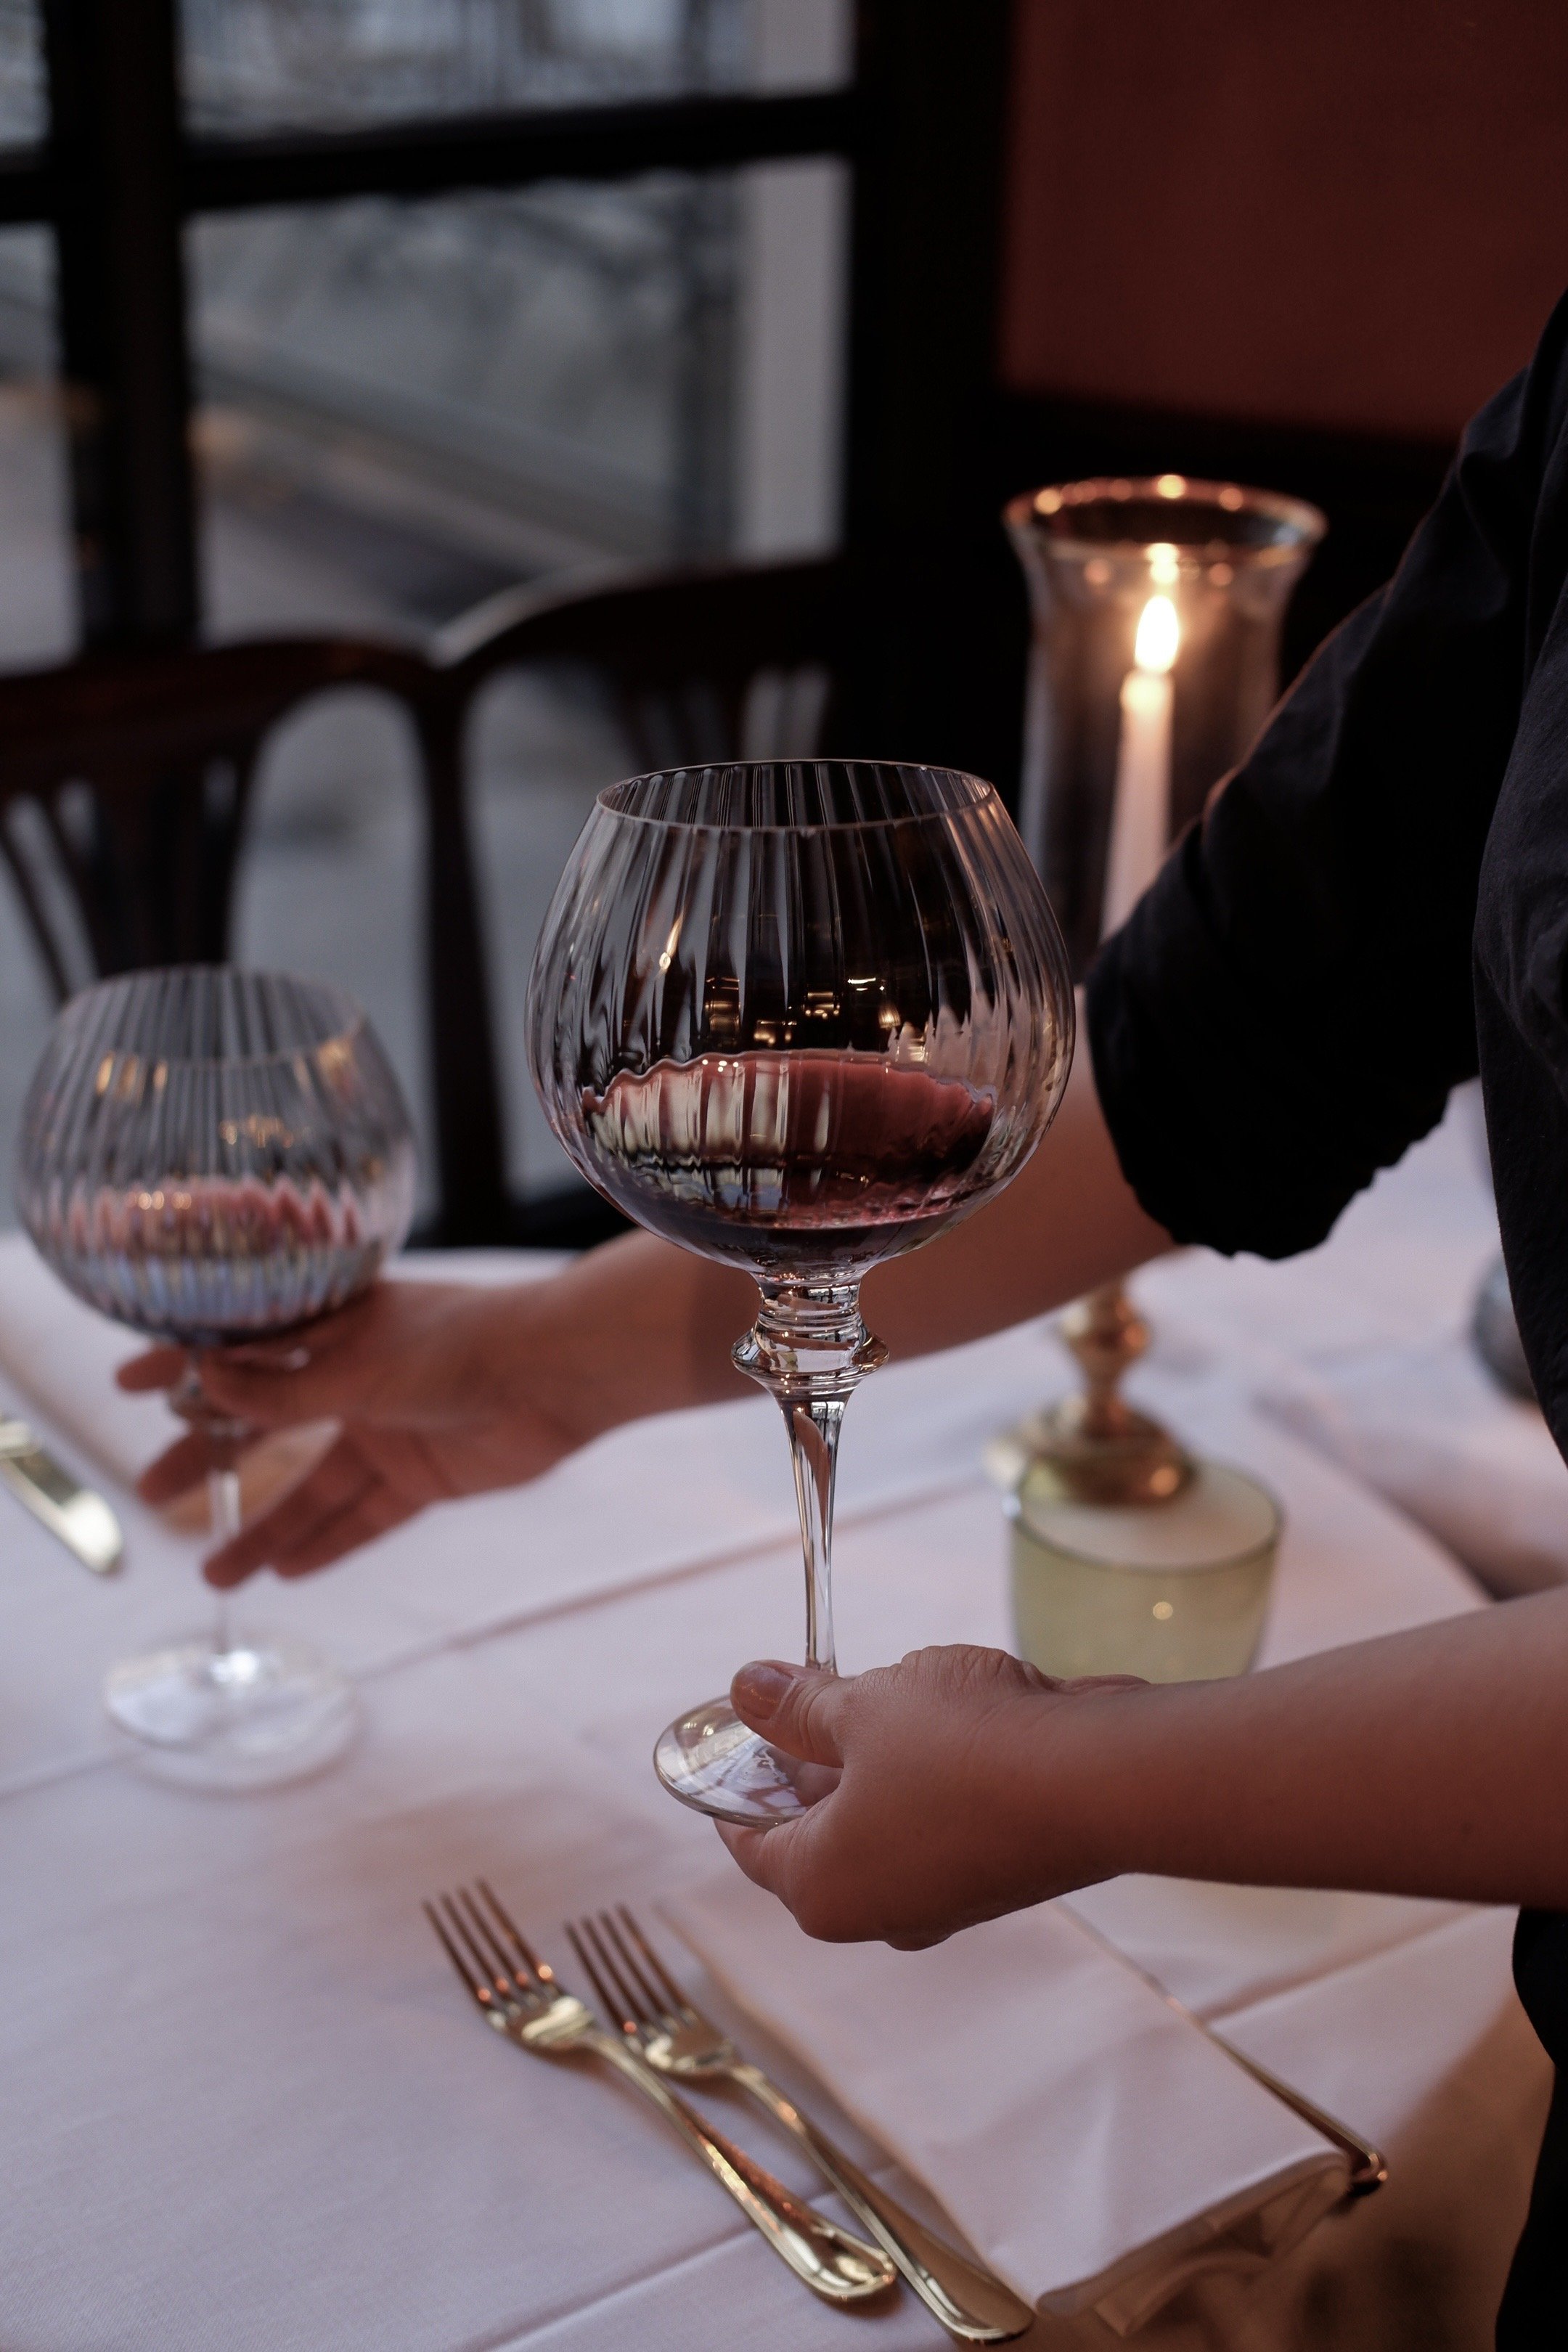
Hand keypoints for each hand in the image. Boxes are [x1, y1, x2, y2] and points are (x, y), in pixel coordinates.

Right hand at [118, 1277, 602, 1587]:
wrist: (556, 1374)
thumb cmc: (459, 1344)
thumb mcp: (359, 1366)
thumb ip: (284, 1387)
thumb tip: (204, 1381)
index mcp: (335, 1326)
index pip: (244, 1343)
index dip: (186, 1365)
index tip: (128, 1386)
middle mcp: (355, 1376)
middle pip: (266, 1426)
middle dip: (211, 1461)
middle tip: (156, 1496)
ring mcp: (388, 1428)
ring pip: (312, 1486)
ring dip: (266, 1529)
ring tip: (216, 1574)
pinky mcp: (423, 1475)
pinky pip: (364, 1517)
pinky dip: (329, 1545)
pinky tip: (285, 1575)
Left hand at [717, 1646, 1146, 1948]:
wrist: (1102, 1780)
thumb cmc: (964, 1750)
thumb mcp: (862, 1707)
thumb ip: (799, 1705)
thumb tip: (745, 1689)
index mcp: (822, 1889)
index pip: (748, 1839)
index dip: (733, 1780)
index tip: (729, 1733)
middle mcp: (881, 1910)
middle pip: (819, 1826)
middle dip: (813, 1753)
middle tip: (807, 1687)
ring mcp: (945, 1896)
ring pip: (886, 1813)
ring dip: (883, 1749)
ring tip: (894, 1682)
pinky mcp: (1000, 1872)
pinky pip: (944, 1812)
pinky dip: (939, 1763)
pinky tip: (958, 1704)